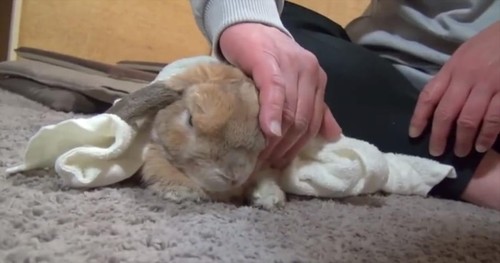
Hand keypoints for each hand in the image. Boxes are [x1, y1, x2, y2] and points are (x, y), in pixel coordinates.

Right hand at [219, 23, 341, 167]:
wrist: (248, 27)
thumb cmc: (267, 58)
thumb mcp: (294, 82)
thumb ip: (314, 107)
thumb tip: (333, 136)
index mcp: (318, 80)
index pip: (314, 121)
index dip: (299, 146)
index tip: (282, 162)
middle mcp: (310, 73)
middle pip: (303, 121)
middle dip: (287, 148)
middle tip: (269, 163)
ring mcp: (292, 67)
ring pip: (292, 112)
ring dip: (278, 139)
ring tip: (262, 156)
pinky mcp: (270, 63)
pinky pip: (276, 94)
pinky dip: (273, 116)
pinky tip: (268, 132)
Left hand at [409, 21, 499, 156]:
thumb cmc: (489, 44)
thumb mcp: (464, 55)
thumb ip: (451, 77)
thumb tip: (436, 103)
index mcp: (452, 68)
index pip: (429, 96)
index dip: (419, 117)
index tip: (414, 134)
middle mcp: (466, 77)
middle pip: (446, 112)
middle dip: (439, 135)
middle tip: (436, 152)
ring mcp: (487, 84)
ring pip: (468, 119)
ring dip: (463, 140)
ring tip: (460, 153)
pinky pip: (493, 118)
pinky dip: (486, 135)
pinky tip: (481, 146)